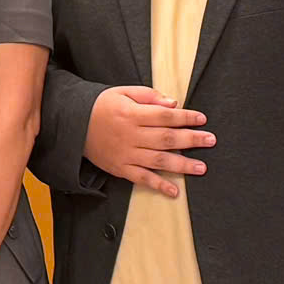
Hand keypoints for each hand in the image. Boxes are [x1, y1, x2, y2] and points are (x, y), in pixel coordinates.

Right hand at [82, 85, 214, 199]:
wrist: (73, 124)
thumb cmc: (101, 105)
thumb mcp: (123, 92)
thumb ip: (149, 96)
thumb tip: (172, 103)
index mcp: (132, 114)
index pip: (164, 116)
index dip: (185, 117)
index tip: (202, 119)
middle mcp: (131, 135)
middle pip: (166, 138)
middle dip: (191, 140)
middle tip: (210, 140)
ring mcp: (126, 154)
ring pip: (158, 161)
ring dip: (182, 165)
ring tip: (201, 167)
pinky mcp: (120, 168)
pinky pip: (142, 179)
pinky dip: (158, 186)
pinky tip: (174, 191)